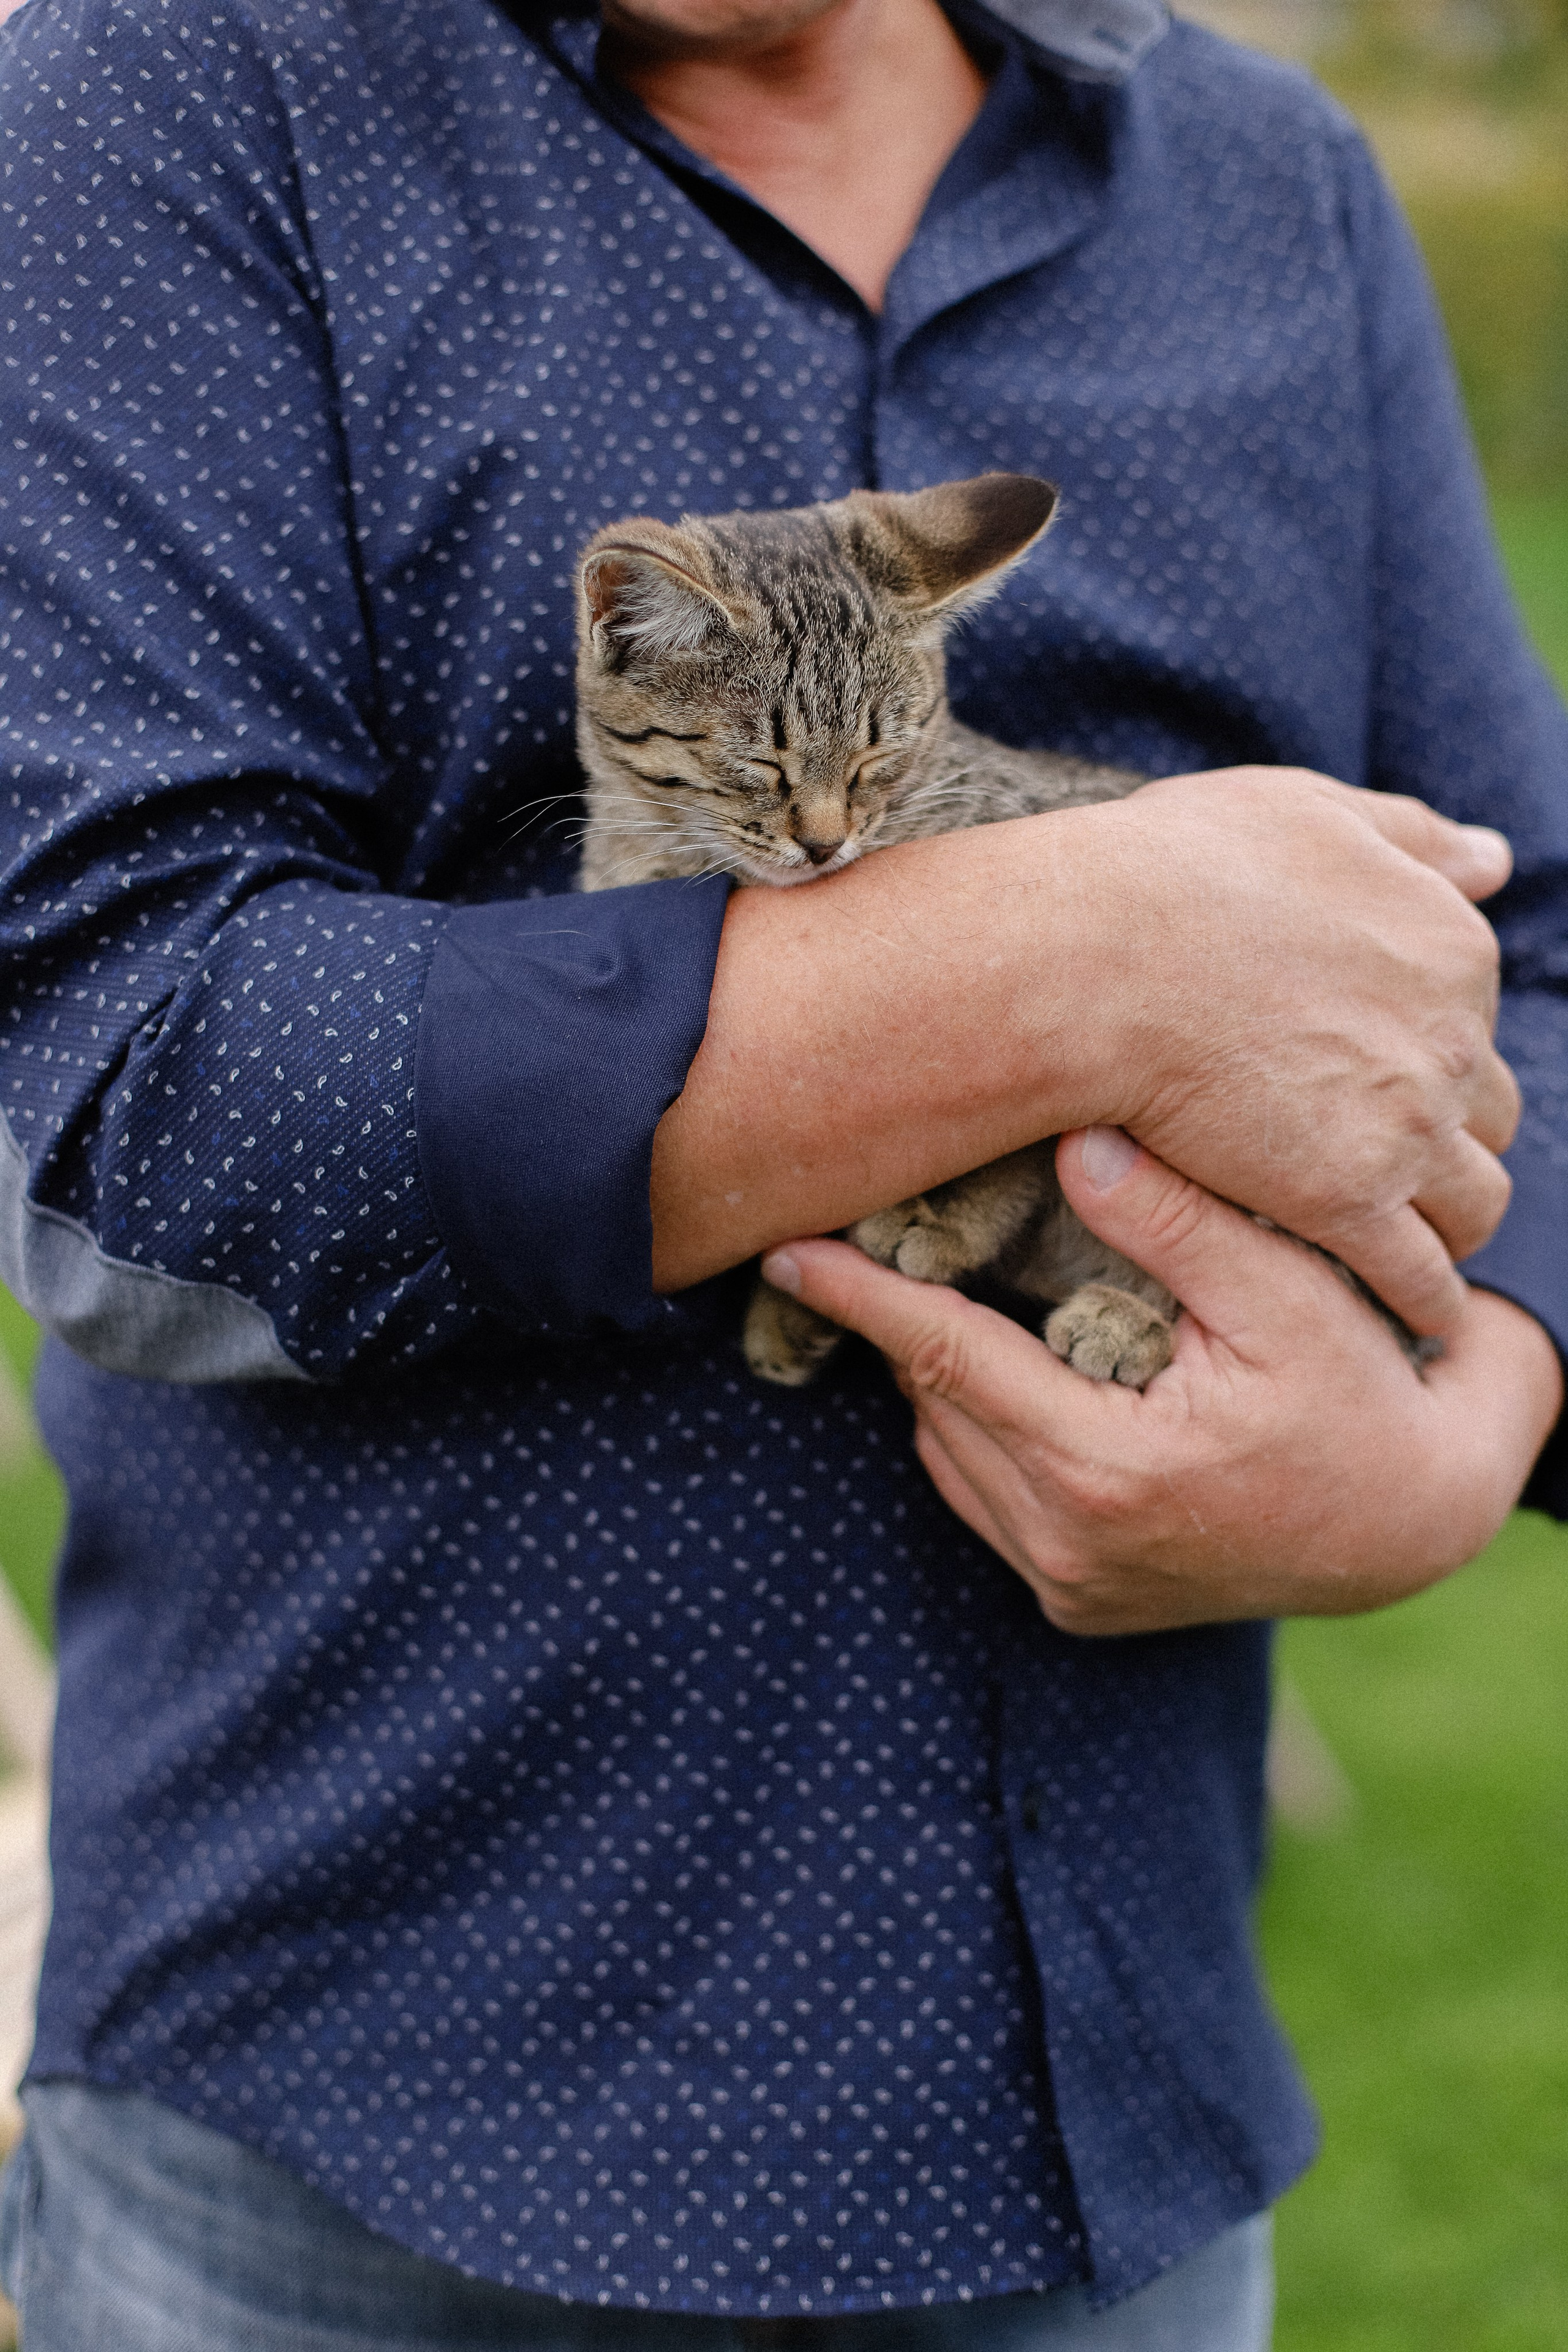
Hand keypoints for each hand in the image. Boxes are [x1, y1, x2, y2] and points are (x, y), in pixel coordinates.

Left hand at [761, 1128, 1561, 1636]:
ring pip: (950, 1456)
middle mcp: (1070, 1547)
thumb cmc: (1356, 1396)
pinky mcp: (1079, 1608)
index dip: (860, 1299)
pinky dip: (984, 1439)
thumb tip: (1075, 1144)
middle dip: (905, 1324)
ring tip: (975, 1305)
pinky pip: (986, 1504)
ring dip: (948, 1383)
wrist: (1407, 1526)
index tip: (781, 1251)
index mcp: (1108, 1472)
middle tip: (883, 1242)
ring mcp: (1071, 1588)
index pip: (947, 1361)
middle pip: (938, 1406)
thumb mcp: (1285, 1297)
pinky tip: (1026, 1385)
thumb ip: (1177, 1225)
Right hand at [1082, 766, 1517, 1337]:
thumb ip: (1411, 836)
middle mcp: (1451, 1039)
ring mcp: (1405, 1126)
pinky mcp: (1348, 1201)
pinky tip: (1419, 1315)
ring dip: (1453, 1224)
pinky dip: (1428, 1299)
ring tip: (1422, 1249)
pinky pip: (1418, 1274)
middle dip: (1448, 1136)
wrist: (1096, 955)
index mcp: (1449, 946)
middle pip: (1484, 1111)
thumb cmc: (1178, 869)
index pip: (1467, 1019)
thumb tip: (1497, 860)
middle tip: (1391, 1160)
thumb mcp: (1311, 811)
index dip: (1420, 1048)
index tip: (1374, 1071)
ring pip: (1474, 1200)